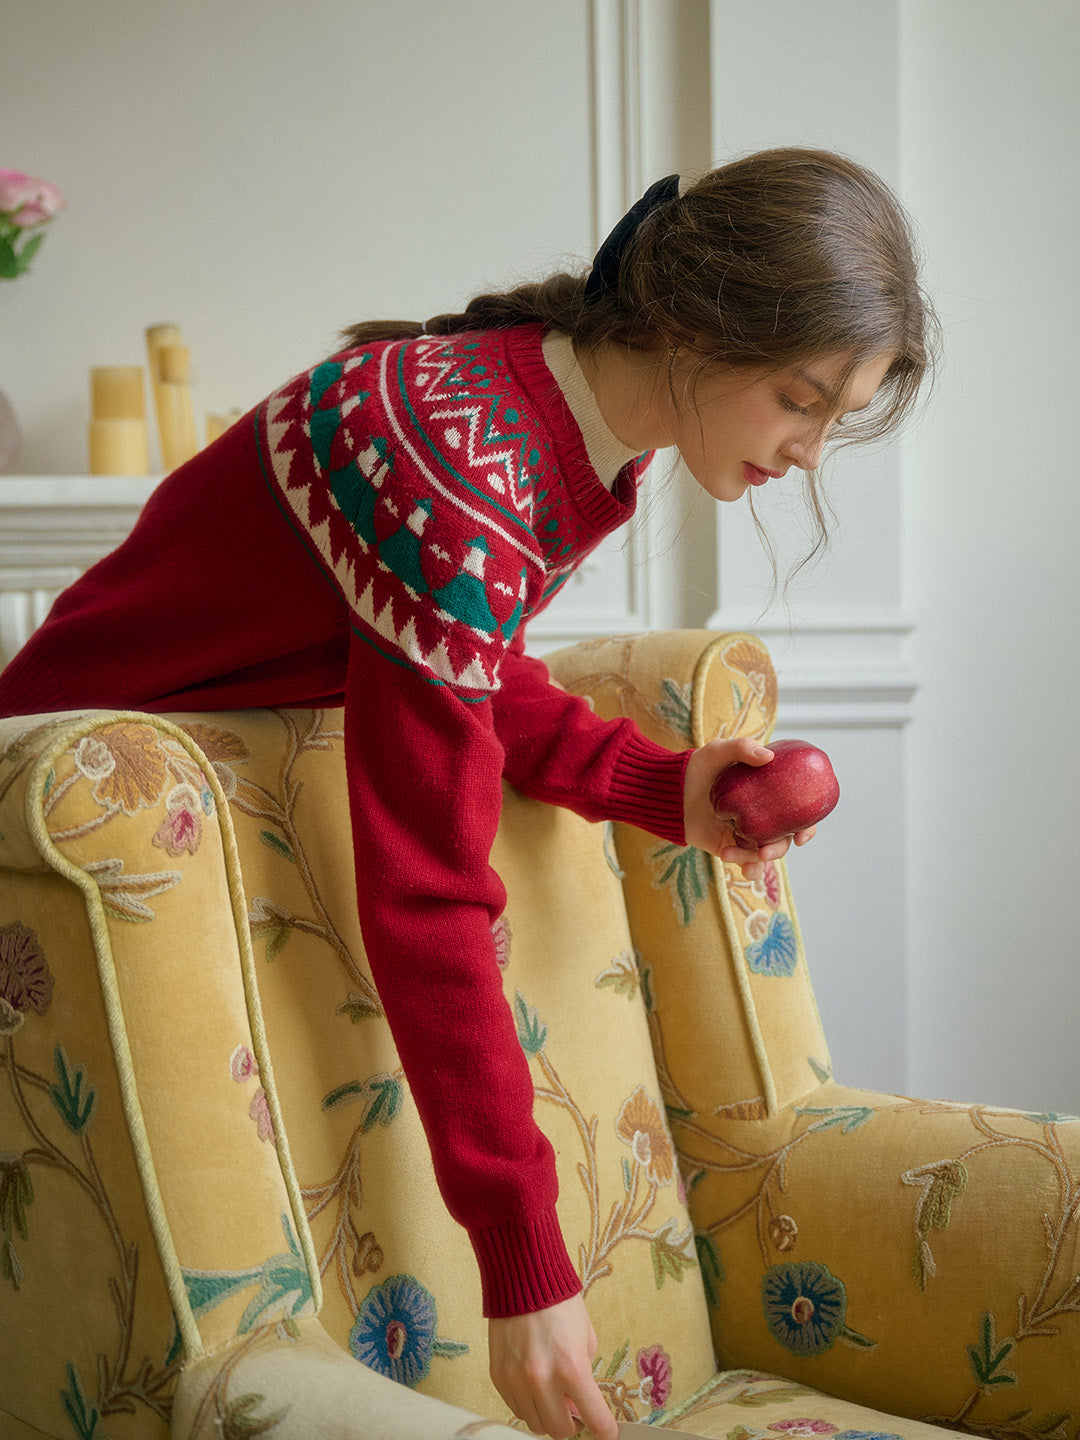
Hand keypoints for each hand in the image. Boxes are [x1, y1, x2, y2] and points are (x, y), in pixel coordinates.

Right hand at [488, 1294, 617, 1439]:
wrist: (523, 1278)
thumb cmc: (559, 1303)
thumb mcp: (585, 1338)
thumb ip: (585, 1374)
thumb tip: (580, 1403)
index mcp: (572, 1369)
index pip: (594, 1419)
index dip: (605, 1430)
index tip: (607, 1432)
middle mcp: (542, 1380)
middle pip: (560, 1431)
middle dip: (573, 1424)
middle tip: (575, 1410)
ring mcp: (517, 1380)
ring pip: (535, 1424)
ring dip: (548, 1416)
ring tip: (552, 1396)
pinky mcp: (498, 1377)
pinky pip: (515, 1407)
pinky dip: (528, 1404)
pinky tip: (534, 1386)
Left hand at [683, 736, 816, 880]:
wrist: (669, 790)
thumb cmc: (696, 767)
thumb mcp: (718, 751)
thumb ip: (742, 748)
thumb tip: (768, 757)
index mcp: (769, 793)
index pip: (797, 811)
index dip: (807, 826)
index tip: (802, 836)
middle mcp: (762, 815)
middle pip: (783, 838)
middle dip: (779, 849)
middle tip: (766, 852)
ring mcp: (746, 832)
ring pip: (763, 853)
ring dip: (758, 860)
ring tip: (743, 856)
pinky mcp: (729, 845)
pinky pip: (743, 860)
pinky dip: (742, 864)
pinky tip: (730, 858)